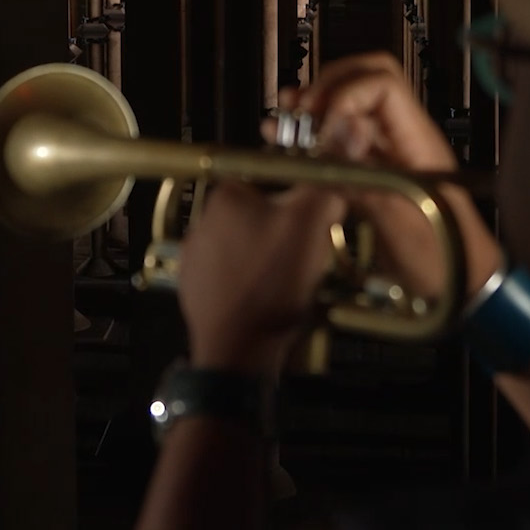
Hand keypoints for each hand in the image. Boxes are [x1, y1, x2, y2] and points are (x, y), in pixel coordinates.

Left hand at [179, 181, 346, 377]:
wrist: (239, 349)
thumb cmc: (272, 280)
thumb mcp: (311, 222)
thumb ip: (325, 188)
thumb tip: (336, 179)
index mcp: (224, 196)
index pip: (274, 179)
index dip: (304, 200)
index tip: (318, 223)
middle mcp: (202, 221)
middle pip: (261, 214)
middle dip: (287, 230)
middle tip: (309, 254)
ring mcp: (194, 259)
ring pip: (248, 246)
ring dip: (270, 258)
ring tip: (291, 281)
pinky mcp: (195, 290)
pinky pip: (234, 276)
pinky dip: (253, 283)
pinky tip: (269, 298)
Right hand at [266, 53, 502, 301]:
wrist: (461, 286)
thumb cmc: (445, 258)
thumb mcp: (400, 222)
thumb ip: (364, 177)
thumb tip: (334, 133)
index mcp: (418, 140)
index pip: (383, 83)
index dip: (345, 92)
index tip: (320, 121)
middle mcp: (402, 138)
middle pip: (364, 80)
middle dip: (326, 88)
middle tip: (298, 113)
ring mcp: (386, 152)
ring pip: (349, 107)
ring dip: (314, 108)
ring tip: (283, 120)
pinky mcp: (370, 172)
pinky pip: (339, 140)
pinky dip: (312, 136)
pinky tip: (286, 139)